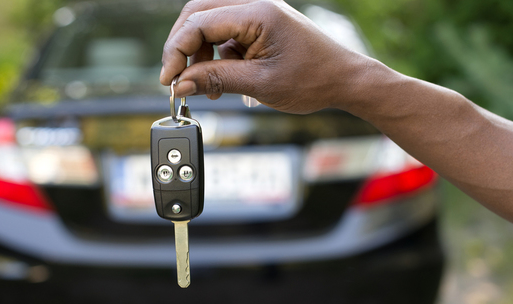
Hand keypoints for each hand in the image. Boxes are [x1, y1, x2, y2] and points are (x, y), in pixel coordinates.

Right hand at [160, 0, 371, 113]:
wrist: (344, 80)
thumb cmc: (313, 80)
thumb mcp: (259, 84)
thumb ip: (215, 79)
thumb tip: (181, 84)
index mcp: (258, 12)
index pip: (199, 22)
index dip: (176, 51)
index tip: (168, 79)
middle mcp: (256, 4)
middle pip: (198, 13)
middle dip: (182, 47)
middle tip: (176, 77)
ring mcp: (258, 13)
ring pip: (209, 23)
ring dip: (199, 53)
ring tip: (203, 86)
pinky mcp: (260, 25)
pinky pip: (225, 33)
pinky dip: (215, 55)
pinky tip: (220, 78)